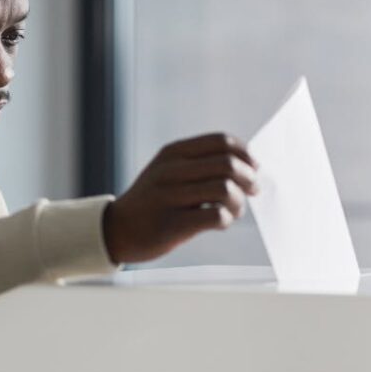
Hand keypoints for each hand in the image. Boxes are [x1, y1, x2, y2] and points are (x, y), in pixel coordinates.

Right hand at [102, 133, 258, 263]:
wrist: (116, 230)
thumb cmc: (152, 202)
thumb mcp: (167, 171)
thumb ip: (200, 164)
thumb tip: (248, 167)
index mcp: (172, 153)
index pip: (221, 142)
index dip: (245, 154)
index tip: (253, 168)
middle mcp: (170, 171)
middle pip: (227, 165)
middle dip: (249, 179)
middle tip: (252, 191)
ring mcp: (169, 197)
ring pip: (224, 189)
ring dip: (238, 202)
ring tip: (233, 210)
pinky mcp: (171, 224)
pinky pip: (215, 216)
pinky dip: (226, 220)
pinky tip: (219, 223)